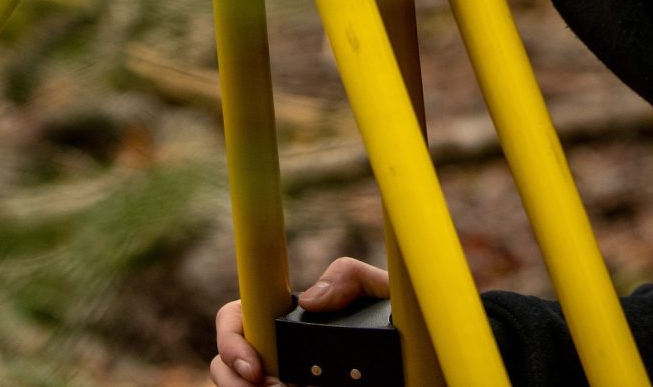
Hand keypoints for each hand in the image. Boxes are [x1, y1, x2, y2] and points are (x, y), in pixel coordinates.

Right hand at [211, 258, 390, 385]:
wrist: (426, 370)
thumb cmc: (405, 329)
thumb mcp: (382, 294)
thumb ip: (351, 276)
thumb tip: (311, 299)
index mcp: (292, 319)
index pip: (238, 318)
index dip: (231, 338)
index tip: (254, 367)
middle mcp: (282, 353)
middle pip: (225, 364)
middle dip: (234, 380)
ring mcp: (286, 380)